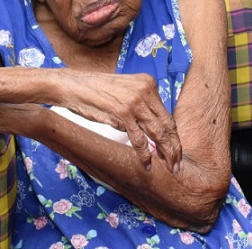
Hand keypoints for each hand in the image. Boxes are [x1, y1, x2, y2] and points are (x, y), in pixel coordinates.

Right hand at [62, 71, 181, 172]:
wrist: (74, 86)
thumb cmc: (96, 92)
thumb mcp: (125, 93)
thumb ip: (141, 108)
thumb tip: (153, 133)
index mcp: (148, 83)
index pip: (167, 114)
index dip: (173, 136)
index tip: (175, 151)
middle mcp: (146, 90)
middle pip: (167, 124)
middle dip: (174, 148)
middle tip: (177, 166)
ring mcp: (135, 101)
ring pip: (158, 133)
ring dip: (166, 154)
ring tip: (170, 168)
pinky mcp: (123, 112)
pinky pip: (139, 139)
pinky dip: (145, 155)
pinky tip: (148, 165)